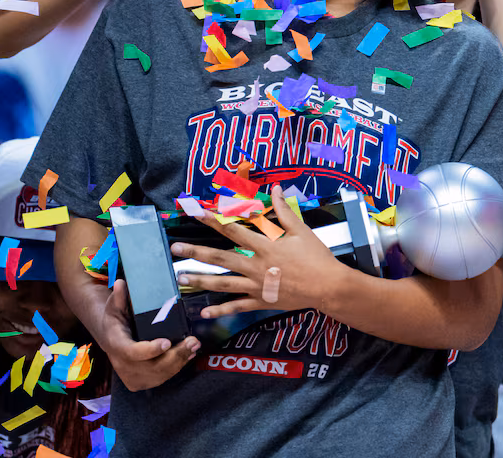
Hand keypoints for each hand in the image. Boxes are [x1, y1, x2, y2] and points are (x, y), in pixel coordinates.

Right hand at [94, 278, 200, 391]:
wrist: (109, 339)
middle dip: (175, 355)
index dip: (150, 350)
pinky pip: (161, 378)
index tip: (167, 342)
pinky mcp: (141, 382)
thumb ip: (119, 297)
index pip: (132, 352)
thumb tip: (122, 283)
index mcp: (116, 345)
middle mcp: (122, 365)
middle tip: (193, 341)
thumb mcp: (114, 307)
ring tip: (194, 345)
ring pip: (160, 375)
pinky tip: (188, 355)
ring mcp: (132, 377)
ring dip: (179, 361)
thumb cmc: (115, 320)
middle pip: (152, 367)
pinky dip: (176, 368)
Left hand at [170, 186, 348, 317]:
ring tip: (181, 277)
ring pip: (223, 284)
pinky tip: (204, 312)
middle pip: (220, 258)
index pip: (233, 230)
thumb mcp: (301, 230)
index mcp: (265, 246)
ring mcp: (257, 286)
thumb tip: (275, 189)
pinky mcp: (262, 301)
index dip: (214, 220)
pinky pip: (238, 307)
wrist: (328, 286)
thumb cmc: (316, 257)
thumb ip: (284, 211)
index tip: (197, 213)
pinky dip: (221, 311)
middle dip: (196, 252)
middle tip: (175, 249)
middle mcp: (256, 266)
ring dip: (200, 280)